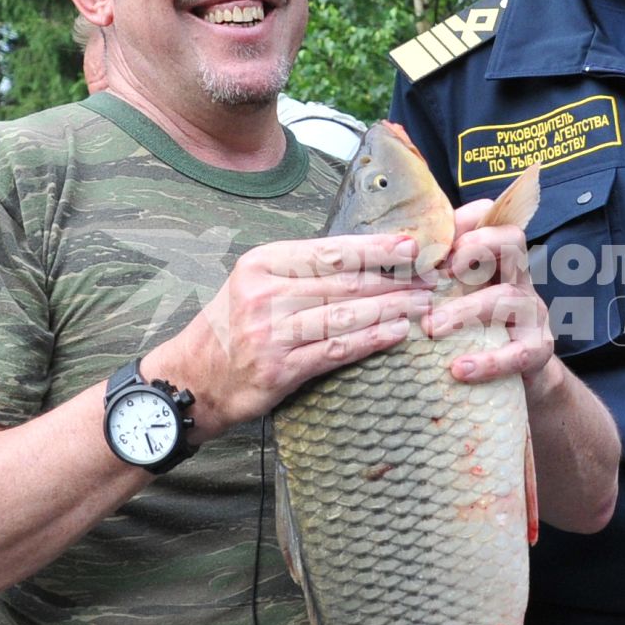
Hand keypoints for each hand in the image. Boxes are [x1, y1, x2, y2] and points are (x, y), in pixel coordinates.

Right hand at [146, 232, 431, 439]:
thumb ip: (303, 271)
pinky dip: (371, 340)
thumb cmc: (232, 327)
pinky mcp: (279, 369)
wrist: (190, 379)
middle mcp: (264, 294)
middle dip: (395, 278)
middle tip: (433, 275)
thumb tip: (366, 256)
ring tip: (425, 302)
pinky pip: (336, 350)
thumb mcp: (257, 284)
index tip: (413, 244)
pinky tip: (398, 332)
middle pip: (344, 281)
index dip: (376, 247)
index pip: (330, 250)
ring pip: (344, 315)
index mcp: (262, 264)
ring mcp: (271, 333)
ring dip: (391, 308)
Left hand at [428, 202, 553, 386]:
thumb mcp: (455, 299)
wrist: (515, 381)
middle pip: (512, 241)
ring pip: (508, 295)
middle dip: (477, 246)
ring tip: (430, 328)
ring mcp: (532, 313)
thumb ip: (431, 278)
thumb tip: (385, 257)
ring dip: (465, 310)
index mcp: (495, 261)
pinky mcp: (538, 349)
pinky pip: (519, 352)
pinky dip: (488, 361)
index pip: (491, 220)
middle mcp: (518, 279)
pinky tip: (459, 369)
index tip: (432, 241)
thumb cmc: (475, 334)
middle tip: (439, 270)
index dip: (465, 221)